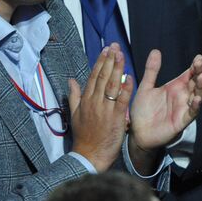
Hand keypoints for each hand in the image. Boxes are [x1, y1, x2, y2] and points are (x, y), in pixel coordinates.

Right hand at [68, 46, 130, 172]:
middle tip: (115, 46)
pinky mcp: (115, 118)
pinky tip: (130, 77)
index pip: (94, 76)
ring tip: (121, 55)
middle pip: (102, 77)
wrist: (89, 155)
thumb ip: (74, 96)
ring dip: (117, 69)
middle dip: (109, 60)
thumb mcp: (74, 114)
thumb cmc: (84, 136)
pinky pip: (122, 100)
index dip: (100, 62)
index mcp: (85, 100)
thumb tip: (71, 80)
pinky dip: (126, 89)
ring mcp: (105, 109)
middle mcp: (94, 101)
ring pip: (112, 85)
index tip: (106, 49)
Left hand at [128, 51, 201, 167]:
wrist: (138, 132)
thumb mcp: (146, 87)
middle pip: (196, 83)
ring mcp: (184, 108)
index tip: (198, 57)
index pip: (189, 74)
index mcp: (175, 87)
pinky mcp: (182, 120)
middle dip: (199, 73)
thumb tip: (156, 51)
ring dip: (201, 87)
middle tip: (200, 64)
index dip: (194, 66)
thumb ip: (152, 71)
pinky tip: (197, 99)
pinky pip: (192, 113)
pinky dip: (196, 106)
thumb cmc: (143, 111)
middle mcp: (182, 96)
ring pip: (197, 96)